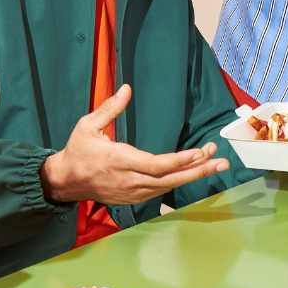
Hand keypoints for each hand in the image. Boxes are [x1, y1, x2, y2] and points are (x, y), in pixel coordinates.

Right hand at [40, 84, 228, 204]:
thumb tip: (127, 89)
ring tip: (214, 164)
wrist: (65, 182)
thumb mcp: (87, 125)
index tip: (201, 151)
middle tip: (222, 162)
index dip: (181, 161)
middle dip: (199, 170)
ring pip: (169, 188)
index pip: (157, 165)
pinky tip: (192, 172)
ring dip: (192, 176)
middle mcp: (130, 180)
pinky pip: (160, 192)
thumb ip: (109, 108)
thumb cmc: (77, 150)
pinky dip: (178, 182)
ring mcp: (132, 193)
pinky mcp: (132, 199)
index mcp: (120, 160)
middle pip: (170, 180)